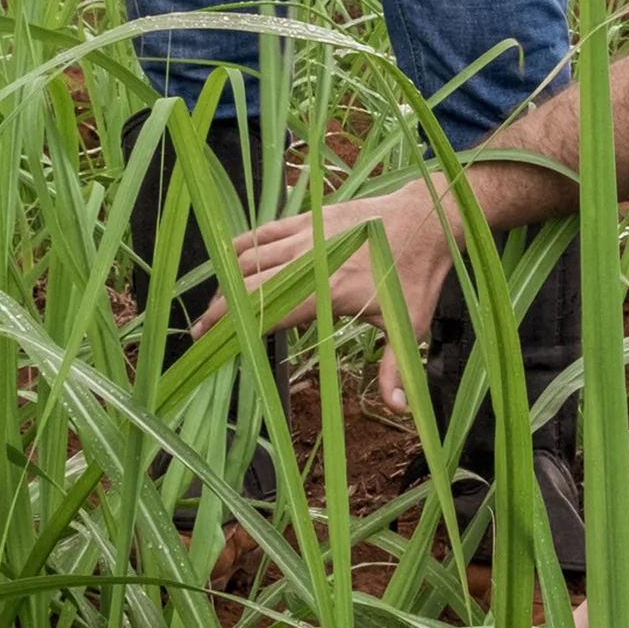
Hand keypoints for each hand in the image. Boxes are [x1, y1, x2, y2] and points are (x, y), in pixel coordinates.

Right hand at [216, 181, 463, 412]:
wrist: (426, 218)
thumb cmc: (416, 275)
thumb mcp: (410, 326)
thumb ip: (396, 368)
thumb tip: (398, 409)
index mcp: (328, 290)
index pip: (268, 310)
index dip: (232, 326)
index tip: (207, 341)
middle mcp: (310, 260)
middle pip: (249, 283)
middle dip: (221, 308)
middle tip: (202, 331)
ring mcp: (306, 235)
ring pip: (250, 256)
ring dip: (228, 281)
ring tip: (217, 305)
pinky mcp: (308, 219)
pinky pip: (264, 233)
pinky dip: (242, 249)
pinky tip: (232, 263)